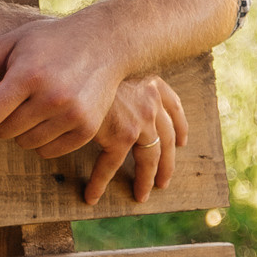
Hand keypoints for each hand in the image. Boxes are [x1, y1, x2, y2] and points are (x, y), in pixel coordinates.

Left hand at [0, 14, 126, 159]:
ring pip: (25, 144)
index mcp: (28, 75)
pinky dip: (40, 140)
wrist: (104, 42)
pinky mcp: (88, 129)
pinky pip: (49, 152)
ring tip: (26, 105)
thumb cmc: (49, 40)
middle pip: (4, 131)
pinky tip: (43, 117)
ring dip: (18, 130)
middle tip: (4, 101)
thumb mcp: (7, 43)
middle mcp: (52, 98)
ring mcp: (73, 116)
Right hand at [78, 74, 187, 204]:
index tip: (182, 141)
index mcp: (150, 83)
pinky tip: (92, 194)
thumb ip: (119, 84)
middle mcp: (150, 101)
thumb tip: (113, 96)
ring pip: (149, 157)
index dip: (180, 126)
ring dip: (146, 178)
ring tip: (142, 193)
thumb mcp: (109, 70)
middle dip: (167, 162)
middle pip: (167, 138)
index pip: (173, 106)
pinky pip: (110, 165)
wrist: (73, 62)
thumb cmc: (84, 63)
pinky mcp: (121, 135)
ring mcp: (139, 120)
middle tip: (164, 180)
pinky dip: (100, 182)